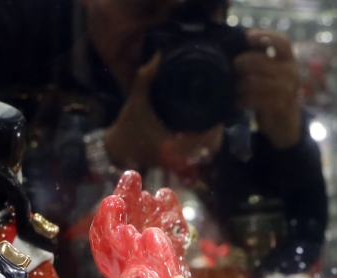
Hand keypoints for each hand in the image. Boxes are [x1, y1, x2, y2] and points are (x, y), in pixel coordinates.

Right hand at [105, 54, 224, 173]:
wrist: (117, 149)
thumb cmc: (128, 125)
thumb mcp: (136, 99)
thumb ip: (147, 77)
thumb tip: (160, 55)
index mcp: (172, 143)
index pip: (206, 137)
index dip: (216, 124)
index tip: (218, 109)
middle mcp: (179, 156)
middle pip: (211, 146)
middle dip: (217, 130)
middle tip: (218, 113)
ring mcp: (179, 162)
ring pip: (206, 152)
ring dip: (212, 138)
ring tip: (212, 120)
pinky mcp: (177, 163)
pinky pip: (199, 155)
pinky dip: (203, 145)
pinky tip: (202, 131)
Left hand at [235, 29, 301, 149]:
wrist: (284, 123)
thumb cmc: (272, 93)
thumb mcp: (271, 73)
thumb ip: (260, 59)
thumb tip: (236, 46)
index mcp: (289, 60)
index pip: (283, 42)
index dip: (266, 35)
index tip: (248, 36)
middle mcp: (291, 72)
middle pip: (260, 61)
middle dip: (241, 63)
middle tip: (231, 68)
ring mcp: (286, 89)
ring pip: (253, 81)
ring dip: (238, 85)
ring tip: (232, 88)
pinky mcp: (279, 105)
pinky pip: (253, 99)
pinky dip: (241, 100)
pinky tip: (237, 102)